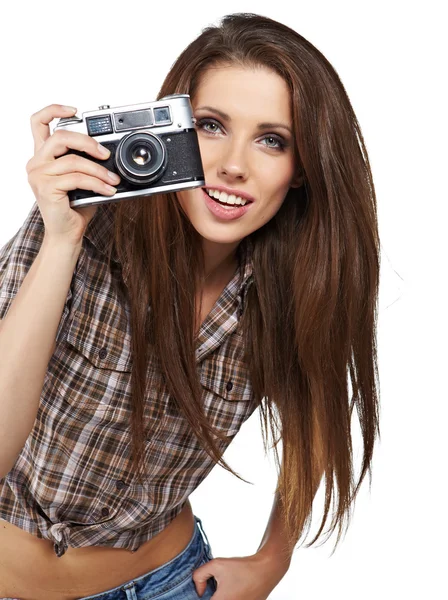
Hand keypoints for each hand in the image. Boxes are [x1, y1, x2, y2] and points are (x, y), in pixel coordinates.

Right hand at [25, 104, 120, 246]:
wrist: (67, 233)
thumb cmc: (75, 207)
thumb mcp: (81, 179)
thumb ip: (86, 162)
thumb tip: (111, 153)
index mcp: (42, 156)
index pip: (39, 123)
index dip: (54, 110)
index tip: (75, 109)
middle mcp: (36, 162)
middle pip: (60, 137)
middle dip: (88, 142)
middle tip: (106, 154)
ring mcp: (38, 175)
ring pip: (73, 161)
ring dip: (99, 171)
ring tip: (114, 180)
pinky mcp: (46, 188)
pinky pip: (77, 178)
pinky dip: (97, 184)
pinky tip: (108, 191)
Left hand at [192, 552, 288, 598]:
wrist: (266, 570)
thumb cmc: (242, 568)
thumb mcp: (216, 564)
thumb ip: (199, 575)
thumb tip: (199, 591)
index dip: (201, 596)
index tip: (204, 590)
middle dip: (211, 595)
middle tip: (215, 587)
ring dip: (221, 596)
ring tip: (226, 588)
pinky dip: (230, 597)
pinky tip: (234, 590)